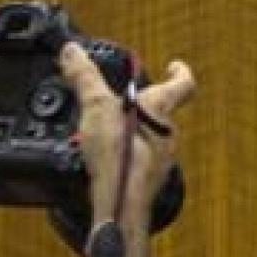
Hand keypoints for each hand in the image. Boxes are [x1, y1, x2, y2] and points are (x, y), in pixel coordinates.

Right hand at [58, 42, 195, 231]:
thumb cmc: (119, 155)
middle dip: (145, 104)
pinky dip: (126, 155)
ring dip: (134, 131)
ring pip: (151, 139)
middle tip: (126, 98)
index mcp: (160, 110)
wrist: (122, 204)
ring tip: (108, 128)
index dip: (180, 72)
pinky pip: (140, 161)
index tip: (174, 66)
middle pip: (162, 114)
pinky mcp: (149, 180)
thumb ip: (85, 77)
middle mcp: (167, 136)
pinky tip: (107, 158)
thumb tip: (72, 52)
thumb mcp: (95, 106)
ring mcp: (161, 160)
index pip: (183, 85)